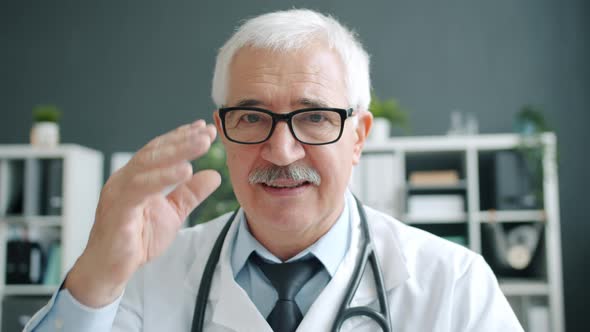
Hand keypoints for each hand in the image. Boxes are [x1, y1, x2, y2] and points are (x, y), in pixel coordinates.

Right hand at [65, 120, 220, 306]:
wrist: (111, 270)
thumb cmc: (136, 239)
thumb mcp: (173, 213)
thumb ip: (190, 193)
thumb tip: (213, 175)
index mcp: (137, 177)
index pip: (160, 150)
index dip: (182, 137)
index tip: (205, 128)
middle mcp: (125, 179)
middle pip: (155, 151)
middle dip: (183, 139)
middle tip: (207, 131)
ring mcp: (119, 192)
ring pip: (147, 164)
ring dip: (177, 151)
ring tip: (202, 144)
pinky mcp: (117, 210)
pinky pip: (140, 189)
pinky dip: (162, 177)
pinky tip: (185, 171)